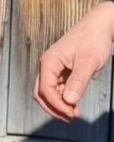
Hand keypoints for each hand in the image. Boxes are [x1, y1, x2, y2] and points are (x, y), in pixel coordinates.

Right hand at [33, 0, 113, 120]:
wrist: (100, 24)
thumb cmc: (94, 38)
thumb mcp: (88, 62)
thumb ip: (78, 82)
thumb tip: (69, 101)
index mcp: (48, 62)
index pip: (45, 89)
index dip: (56, 104)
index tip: (70, 113)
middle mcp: (47, 66)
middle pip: (41, 93)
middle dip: (53, 107)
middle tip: (69, 117)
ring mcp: (53, 68)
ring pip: (48, 92)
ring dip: (58, 104)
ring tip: (74, 112)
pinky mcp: (61, 70)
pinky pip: (57, 88)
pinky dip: (63, 98)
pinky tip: (74, 103)